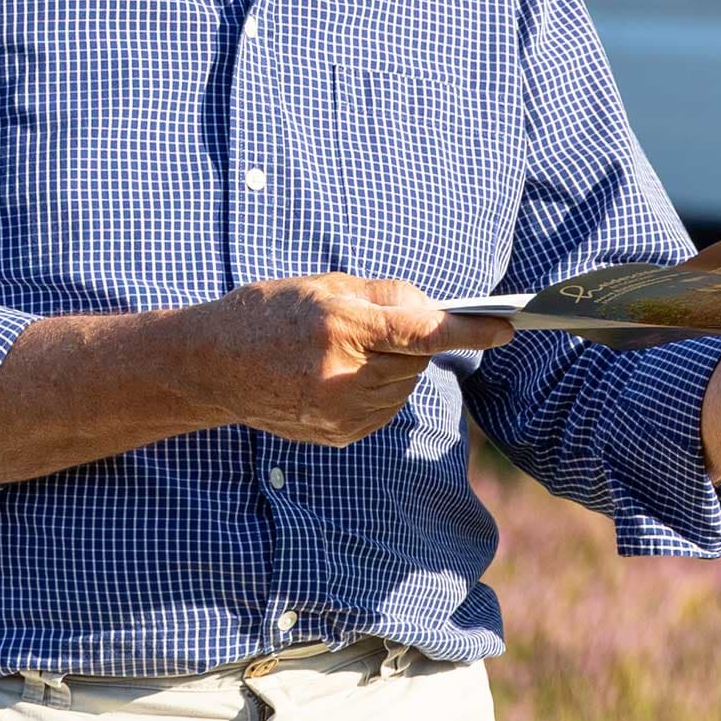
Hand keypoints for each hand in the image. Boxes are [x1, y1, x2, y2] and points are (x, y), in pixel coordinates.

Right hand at [197, 274, 513, 446]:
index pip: (424, 332)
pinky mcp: (340, 435)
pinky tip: (344, 375)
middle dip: (412, 340)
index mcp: (342, 328)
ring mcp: (340, 412)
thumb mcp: (328, 286)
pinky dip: (380, 388)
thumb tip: (437, 310)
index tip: (506, 327)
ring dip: (396, 365)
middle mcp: (343, 375)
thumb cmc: (272, 313)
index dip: (470, 330)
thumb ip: (388, 296)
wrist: (214, 365)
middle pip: (417, 359)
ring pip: (405, 385)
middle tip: (375, 325)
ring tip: (349, 351)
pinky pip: (386, 408)